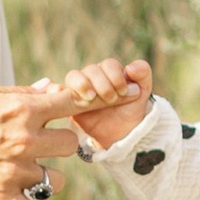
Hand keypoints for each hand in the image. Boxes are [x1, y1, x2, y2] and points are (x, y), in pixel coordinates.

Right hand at [0, 80, 92, 199]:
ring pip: (58, 181)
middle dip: (59, 143)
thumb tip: (49, 88)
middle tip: (44, 146)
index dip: (74, 107)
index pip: (72, 104)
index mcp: (21, 110)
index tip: (66, 114)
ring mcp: (12, 172)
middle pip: (71, 145)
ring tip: (31, 175)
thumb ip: (20, 93)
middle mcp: (24, 141)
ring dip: (49, 178)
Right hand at [38, 56, 155, 150]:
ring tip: (91, 98)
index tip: (122, 91)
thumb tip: (130, 68)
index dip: (115, 76)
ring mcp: (79, 89)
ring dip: (82, 85)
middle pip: (91, 70)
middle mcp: (92, 76)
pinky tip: (60, 92)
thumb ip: (142, 75)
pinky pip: (57, 91)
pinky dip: (56, 89)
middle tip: (110, 99)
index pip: (108, 64)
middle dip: (102, 84)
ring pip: (74, 77)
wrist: (120, 135)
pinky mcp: (68, 102)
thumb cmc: (130, 110)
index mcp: (110, 71)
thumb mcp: (142, 93)